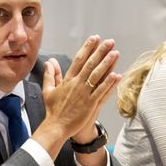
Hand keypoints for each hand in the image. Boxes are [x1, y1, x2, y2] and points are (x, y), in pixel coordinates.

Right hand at [36, 36, 119, 154]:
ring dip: (107, 64)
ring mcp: (84, 94)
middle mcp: (77, 84)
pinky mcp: (90, 104)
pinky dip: (109, 83)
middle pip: (90, 64)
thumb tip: (50, 62)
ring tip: (115, 53)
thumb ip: (50, 75)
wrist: (56, 127)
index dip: (87, 48)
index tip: (94, 39)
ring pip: (97, 76)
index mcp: (68, 80)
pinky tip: (117, 75)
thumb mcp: (49, 90)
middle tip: (109, 42)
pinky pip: (101, 92)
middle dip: (100, 52)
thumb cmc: (53, 110)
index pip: (79, 60)